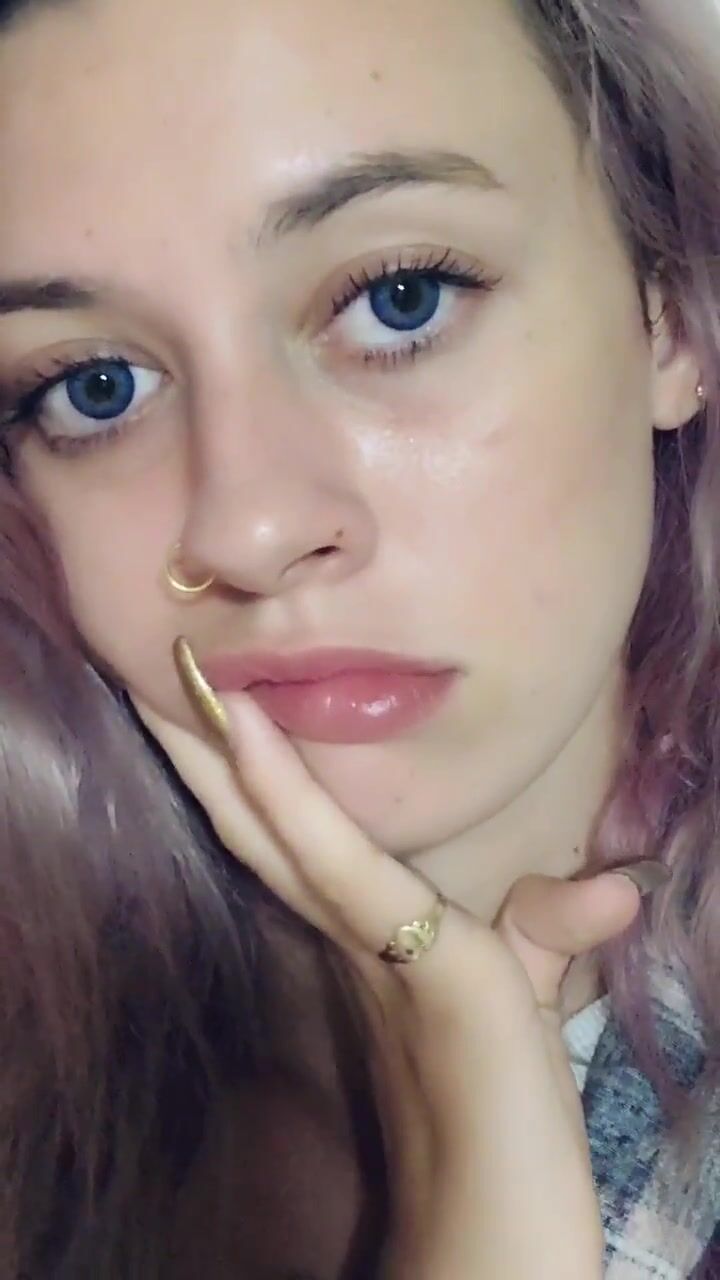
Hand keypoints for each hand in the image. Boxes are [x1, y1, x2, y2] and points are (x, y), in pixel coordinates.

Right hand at [135, 660, 646, 1279]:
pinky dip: (286, 791)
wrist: (498, 1226)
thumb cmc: (509, 1112)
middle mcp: (347, 930)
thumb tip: (617, 889)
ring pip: (275, 828)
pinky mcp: (403, 951)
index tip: (214, 708)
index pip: (293, 839)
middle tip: (166, 671)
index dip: (250, 776)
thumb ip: (548, 928)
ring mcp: (365, 939)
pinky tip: (246, 727)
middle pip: (264, 823)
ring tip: (184, 674)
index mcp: (362, 933)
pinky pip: (333, 858)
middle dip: (210, 750)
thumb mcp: (530, 992)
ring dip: (224, 748)